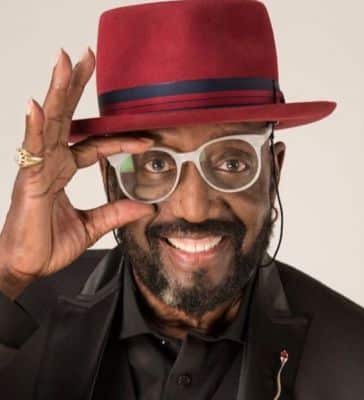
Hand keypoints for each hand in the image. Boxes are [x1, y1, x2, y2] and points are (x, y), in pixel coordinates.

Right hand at [0, 48, 153, 298]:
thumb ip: (116, 213)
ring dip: (57, 91)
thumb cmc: (48, 244)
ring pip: (49, 123)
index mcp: (63, 170)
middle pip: (66, 118)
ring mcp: (37, 168)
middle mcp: (50, 163)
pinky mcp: (28, 181)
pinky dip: (34, 126)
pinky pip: (31, 149)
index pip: (95, 146)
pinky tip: (37, 104)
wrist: (25, 266)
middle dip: (75, 86)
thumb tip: (146, 208)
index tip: (148, 138)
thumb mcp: (93, 226)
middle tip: (87, 57)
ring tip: (65, 61)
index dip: (120, 140)